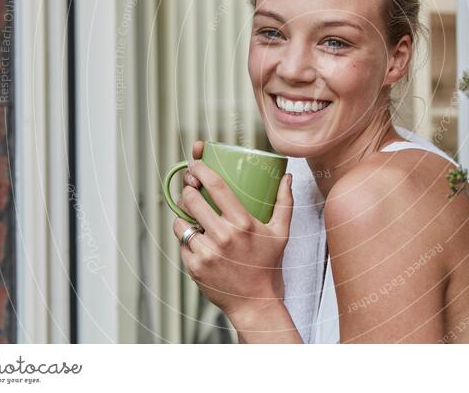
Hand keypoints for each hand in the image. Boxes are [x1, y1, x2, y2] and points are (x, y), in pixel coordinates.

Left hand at [173, 140, 293, 317]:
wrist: (255, 303)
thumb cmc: (268, 266)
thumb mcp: (281, 233)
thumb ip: (284, 202)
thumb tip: (287, 177)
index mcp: (243, 223)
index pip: (215, 186)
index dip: (201, 170)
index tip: (195, 164)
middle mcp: (223, 236)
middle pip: (191, 200)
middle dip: (187, 190)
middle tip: (191, 189)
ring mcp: (206, 252)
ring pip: (181, 222)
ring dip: (184, 216)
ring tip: (194, 217)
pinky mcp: (194, 267)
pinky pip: (181, 243)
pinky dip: (186, 238)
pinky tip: (197, 238)